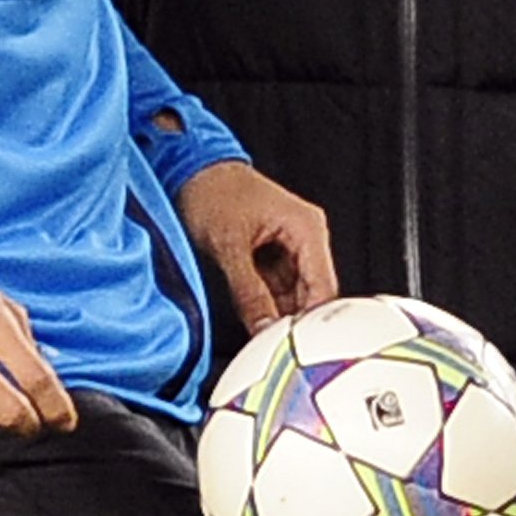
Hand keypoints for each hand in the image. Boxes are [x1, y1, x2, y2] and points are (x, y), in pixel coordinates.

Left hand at [174, 160, 336, 334]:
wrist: (191, 168)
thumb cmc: (213, 191)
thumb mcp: (229, 246)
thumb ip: (248, 292)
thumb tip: (263, 329)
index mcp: (307, 228)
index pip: (325, 287)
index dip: (312, 320)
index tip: (294, 346)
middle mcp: (307, 235)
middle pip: (315, 293)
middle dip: (296, 320)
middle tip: (274, 347)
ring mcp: (292, 244)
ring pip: (297, 294)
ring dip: (281, 314)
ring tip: (262, 334)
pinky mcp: (275, 252)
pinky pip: (281, 287)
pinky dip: (270, 304)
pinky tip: (256, 316)